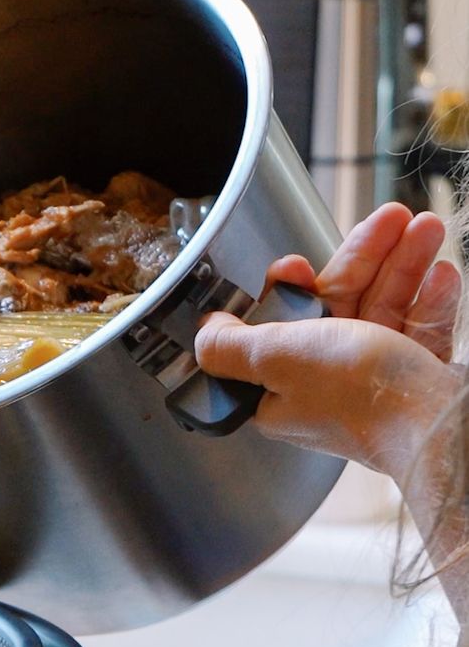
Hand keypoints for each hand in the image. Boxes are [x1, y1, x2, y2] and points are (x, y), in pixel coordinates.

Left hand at [194, 203, 462, 478]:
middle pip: (338, 306)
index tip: (299, 263)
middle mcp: (327, 385)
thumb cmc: (361, 397)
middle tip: (390, 219)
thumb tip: (206, 333)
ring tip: (424, 229)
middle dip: (364, 258)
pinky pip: (420, 329)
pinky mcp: (417, 379)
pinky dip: (430, 299)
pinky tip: (441, 274)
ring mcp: (375, 382)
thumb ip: (232, 345)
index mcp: (283, 387)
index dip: (288, 289)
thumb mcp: (276, 358)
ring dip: (404, 265)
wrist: (441, 426)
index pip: (277, 328)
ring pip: (384, 309)